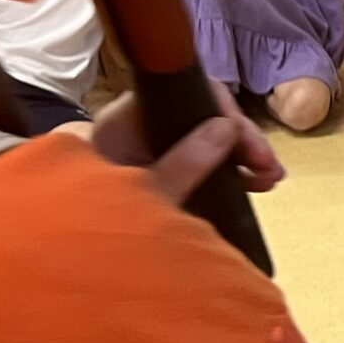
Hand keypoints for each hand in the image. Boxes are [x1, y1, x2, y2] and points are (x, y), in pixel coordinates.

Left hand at [91, 81, 283, 204]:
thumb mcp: (147, 192)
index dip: (222, 109)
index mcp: (130, 119)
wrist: (72, 249)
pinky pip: (209, 156)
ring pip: (213, 135)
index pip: (185, 92)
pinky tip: (257, 182)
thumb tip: (227, 128)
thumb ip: (184, 161)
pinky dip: (234, 168)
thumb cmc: (97, 216)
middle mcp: (145, 125)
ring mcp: (157, 145)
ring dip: (246, 154)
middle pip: (205, 114)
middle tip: (268, 166)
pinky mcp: (168, 166)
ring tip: (271, 178)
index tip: (243, 138)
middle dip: (244, 138)